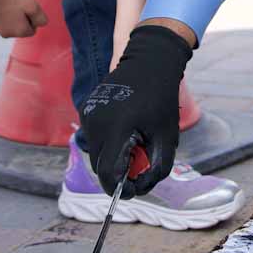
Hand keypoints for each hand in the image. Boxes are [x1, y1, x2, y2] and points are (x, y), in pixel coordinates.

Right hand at [0, 0, 46, 37]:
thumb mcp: (33, 4)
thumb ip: (41, 18)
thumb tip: (41, 25)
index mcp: (18, 31)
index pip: (32, 30)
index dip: (31, 17)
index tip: (26, 5)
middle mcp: (5, 34)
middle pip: (18, 28)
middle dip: (20, 18)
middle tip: (17, 2)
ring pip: (6, 24)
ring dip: (8, 16)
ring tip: (6, 0)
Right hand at [79, 25, 189, 196]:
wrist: (148, 62)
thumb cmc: (161, 101)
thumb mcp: (166, 138)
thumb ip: (156, 169)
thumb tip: (138, 189)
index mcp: (117, 128)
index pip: (108, 173)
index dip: (120, 187)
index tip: (133, 190)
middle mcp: (96, 122)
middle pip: (99, 166)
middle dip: (118, 172)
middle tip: (139, 162)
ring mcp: (88, 115)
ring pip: (95, 153)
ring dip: (112, 157)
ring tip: (134, 141)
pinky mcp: (85, 110)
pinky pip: (94, 138)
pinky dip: (107, 142)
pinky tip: (125, 128)